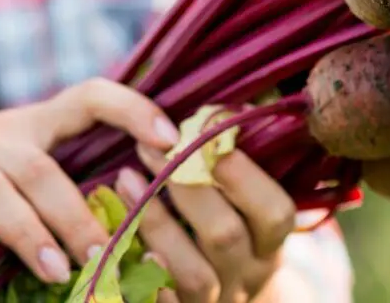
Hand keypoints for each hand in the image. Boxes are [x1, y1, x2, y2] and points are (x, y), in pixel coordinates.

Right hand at [0, 80, 181, 284]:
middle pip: (44, 170)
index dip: (133, 108)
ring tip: (58, 270)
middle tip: (106, 254)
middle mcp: (0, 136)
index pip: (91, 96)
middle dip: (77, 215)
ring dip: (30, 232)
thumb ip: (67, 178)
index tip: (170, 139)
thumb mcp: (20, 155)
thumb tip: (144, 224)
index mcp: (35, 124)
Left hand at [114, 144, 298, 302]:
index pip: (275, 212)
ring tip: (124, 180)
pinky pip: (161, 302)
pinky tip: (114, 240)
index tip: (201, 131)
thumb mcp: (242, 202)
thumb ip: (234, 160)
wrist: (219, 297)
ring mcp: (215, 301)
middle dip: (186, 186)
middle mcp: (248, 275)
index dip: (241, 173)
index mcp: (268, 242)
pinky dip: (140, 275)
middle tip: (147, 147)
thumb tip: (222, 106)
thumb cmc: (224, 227)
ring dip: (157, 224)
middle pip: (226, 236)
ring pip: (194, 274)